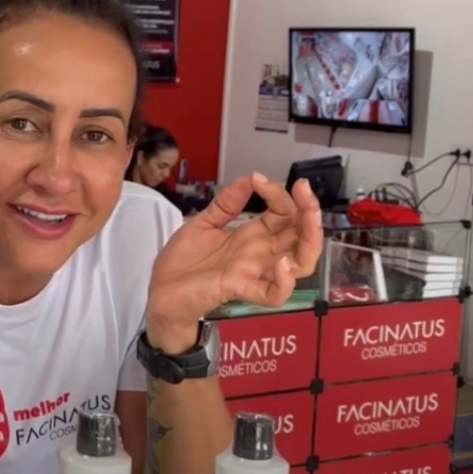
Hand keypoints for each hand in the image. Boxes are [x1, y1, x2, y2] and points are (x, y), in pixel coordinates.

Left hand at [147, 174, 323, 350]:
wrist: (161, 290)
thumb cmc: (184, 261)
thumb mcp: (203, 224)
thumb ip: (225, 204)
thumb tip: (248, 179)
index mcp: (253, 236)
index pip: (283, 214)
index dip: (280, 194)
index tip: (259, 179)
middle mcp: (260, 253)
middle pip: (301, 235)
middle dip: (309, 211)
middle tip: (304, 190)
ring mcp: (254, 272)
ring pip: (301, 264)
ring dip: (310, 241)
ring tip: (308, 217)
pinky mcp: (240, 288)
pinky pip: (274, 294)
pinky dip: (284, 282)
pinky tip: (280, 263)